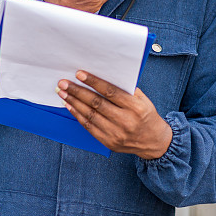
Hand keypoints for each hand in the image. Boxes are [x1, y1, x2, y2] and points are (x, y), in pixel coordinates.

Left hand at [57, 71, 172, 159]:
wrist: (153, 141)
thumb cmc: (145, 115)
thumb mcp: (142, 99)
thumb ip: (125, 89)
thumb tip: (101, 76)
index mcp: (135, 107)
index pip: (111, 92)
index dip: (94, 82)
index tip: (79, 74)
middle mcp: (126, 121)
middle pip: (97, 104)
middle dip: (78, 92)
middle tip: (64, 83)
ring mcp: (116, 133)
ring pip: (90, 115)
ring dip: (74, 103)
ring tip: (63, 93)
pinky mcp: (109, 142)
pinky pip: (89, 127)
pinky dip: (77, 115)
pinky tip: (70, 106)